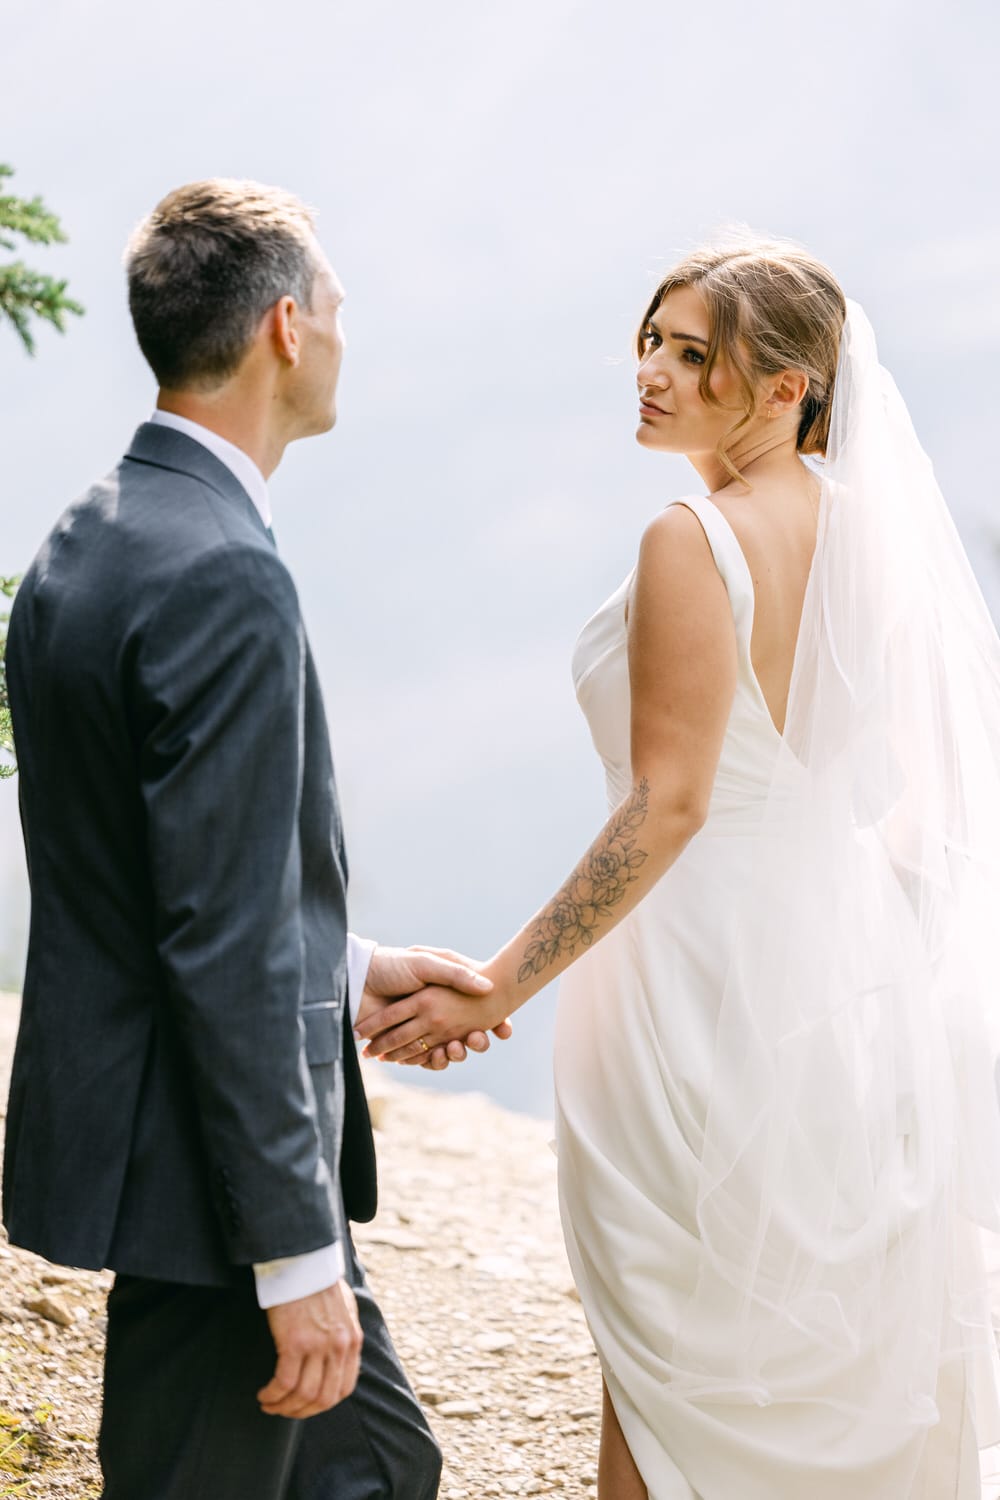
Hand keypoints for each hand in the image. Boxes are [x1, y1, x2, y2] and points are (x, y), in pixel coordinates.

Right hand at [258, 1279, 362, 1417]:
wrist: (302, 1261)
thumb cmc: (318, 1282)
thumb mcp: (344, 1309)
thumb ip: (344, 1334)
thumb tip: (338, 1357)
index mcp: (352, 1341)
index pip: (344, 1389)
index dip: (323, 1404)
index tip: (306, 1405)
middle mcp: (339, 1346)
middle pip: (323, 1398)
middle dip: (302, 1412)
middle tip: (285, 1411)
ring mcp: (318, 1345)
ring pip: (303, 1395)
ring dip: (284, 1407)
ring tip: (269, 1404)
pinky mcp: (295, 1342)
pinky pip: (284, 1382)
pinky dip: (273, 1394)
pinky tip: (264, 1394)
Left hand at [359, 945, 511, 1069]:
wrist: (359, 978)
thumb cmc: (393, 966)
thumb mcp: (427, 963)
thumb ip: (455, 974)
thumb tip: (486, 987)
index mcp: (443, 996)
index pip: (475, 1012)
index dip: (494, 1022)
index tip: (506, 1030)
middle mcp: (434, 1015)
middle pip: (465, 1035)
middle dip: (477, 1041)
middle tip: (480, 1039)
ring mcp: (419, 1031)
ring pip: (446, 1050)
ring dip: (454, 1053)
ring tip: (456, 1048)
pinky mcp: (402, 1045)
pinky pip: (423, 1058)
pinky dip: (431, 1060)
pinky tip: (437, 1055)